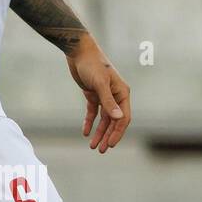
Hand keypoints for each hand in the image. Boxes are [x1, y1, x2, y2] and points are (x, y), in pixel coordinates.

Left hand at [66, 37, 130, 152]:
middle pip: (114, 121)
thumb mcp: (100, 84)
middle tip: (101, 150)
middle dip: (108, 136)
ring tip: (93, 146)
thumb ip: (108, 102)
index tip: (111, 145)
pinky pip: (93, 111)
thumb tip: (119, 118)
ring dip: (99, 132)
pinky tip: (85, 132)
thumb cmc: (92, 65)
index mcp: (122, 93)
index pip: (123, 118)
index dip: (118, 132)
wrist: (78, 51)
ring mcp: (104, 95)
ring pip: (104, 119)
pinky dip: (90, 122)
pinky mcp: (92, 93)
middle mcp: (116, 95)